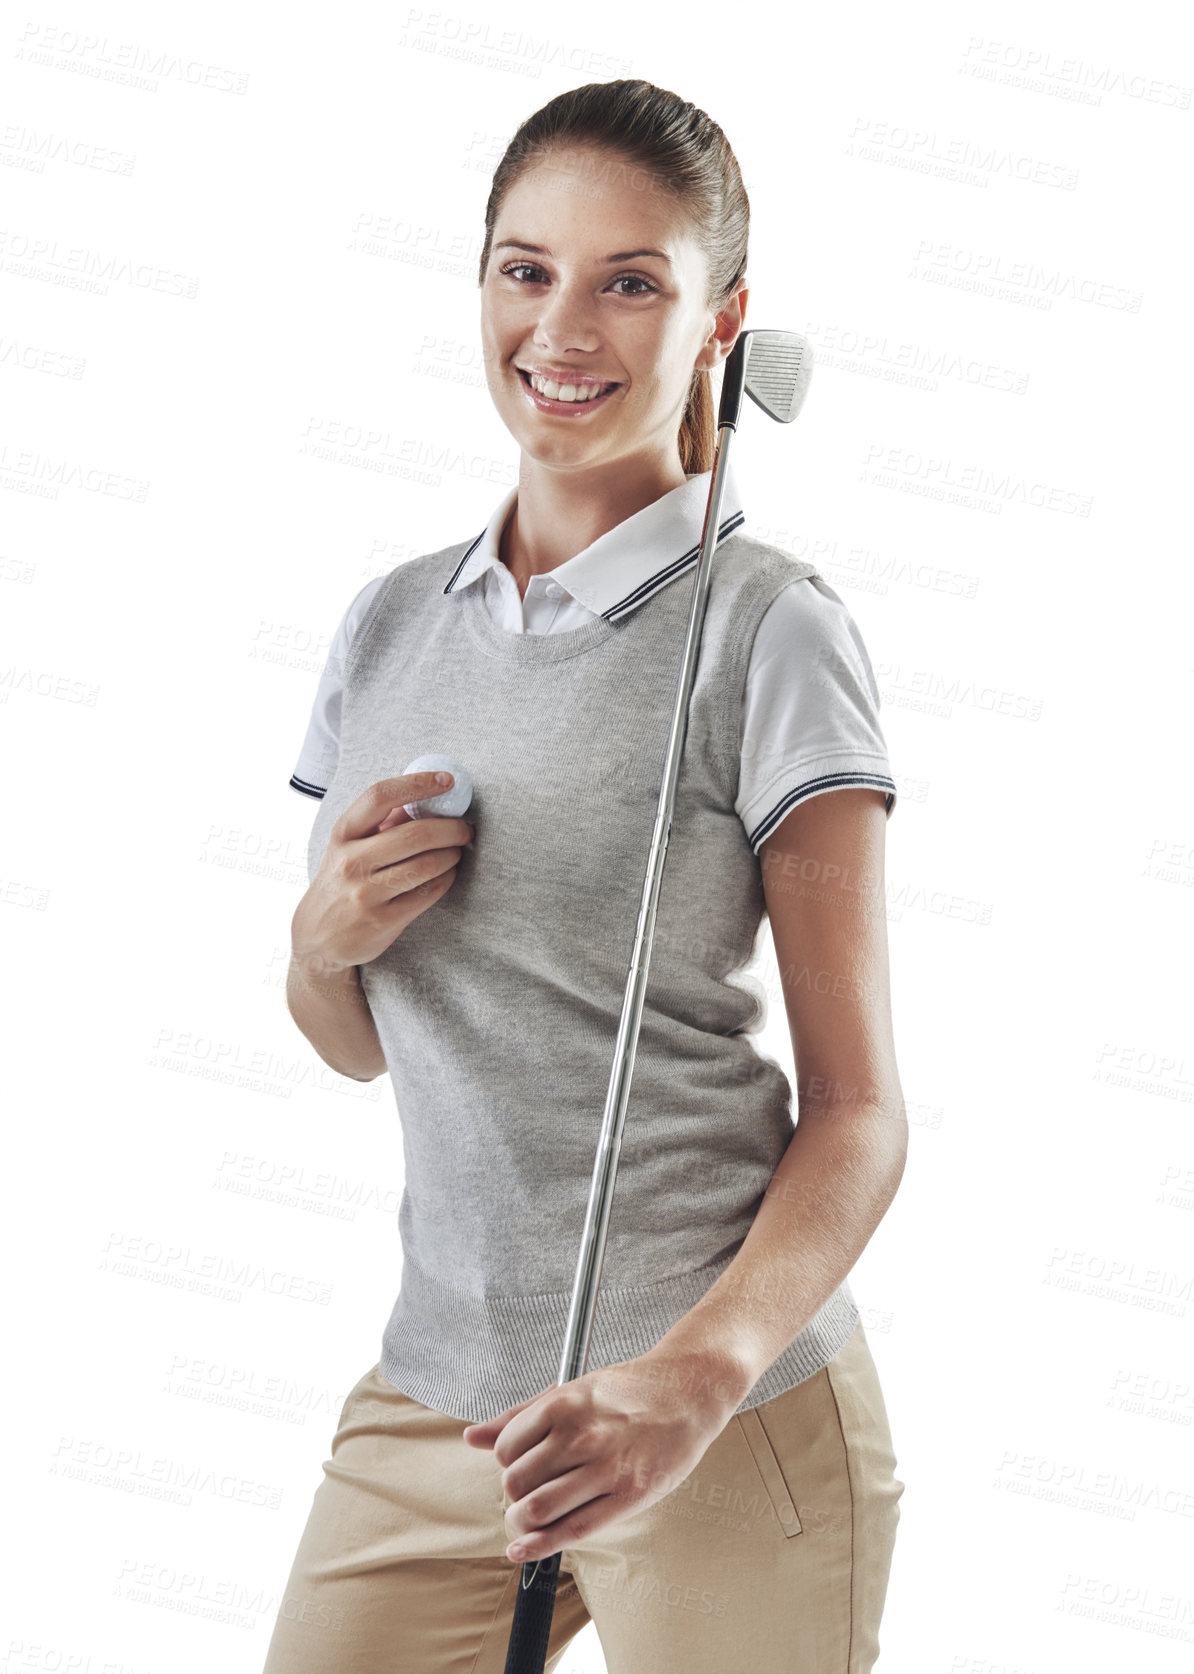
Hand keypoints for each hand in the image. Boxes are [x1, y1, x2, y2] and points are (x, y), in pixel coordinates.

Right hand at [291, 772, 474, 976]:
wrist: (317, 937)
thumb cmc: (341, 882)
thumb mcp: (349, 847)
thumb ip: (384, 822)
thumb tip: (429, 797)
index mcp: (343, 834)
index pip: (380, 796)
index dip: (418, 783)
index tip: (446, 780)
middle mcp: (351, 862)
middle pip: (416, 834)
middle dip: (452, 828)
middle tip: (464, 829)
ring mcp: (366, 893)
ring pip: (428, 864)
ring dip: (452, 855)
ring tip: (455, 852)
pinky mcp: (383, 920)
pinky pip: (430, 892)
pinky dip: (446, 878)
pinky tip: (445, 874)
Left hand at [461, 1350, 741, 1563]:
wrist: (687, 1392)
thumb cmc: (628, 1390)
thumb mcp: (571, 1389)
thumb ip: (520, 1415)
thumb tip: (472, 1437)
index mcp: (563, 1403)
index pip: (506, 1449)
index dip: (505, 1462)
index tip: (517, 1464)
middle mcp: (581, 1436)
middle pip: (517, 1482)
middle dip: (513, 1493)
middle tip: (527, 1490)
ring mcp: (606, 1468)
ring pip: (538, 1510)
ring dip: (522, 1522)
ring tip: (526, 1518)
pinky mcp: (628, 1496)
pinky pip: (573, 1530)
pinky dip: (539, 1546)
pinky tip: (523, 1550)